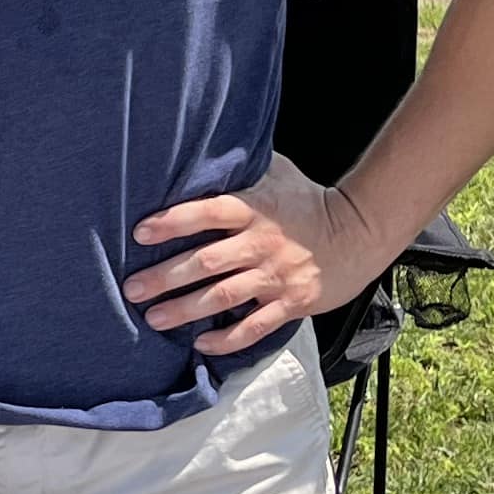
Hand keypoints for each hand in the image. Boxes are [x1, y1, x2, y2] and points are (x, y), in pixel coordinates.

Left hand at [126, 157, 392, 355]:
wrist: (360, 233)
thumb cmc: (310, 202)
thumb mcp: (278, 174)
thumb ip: (243, 168)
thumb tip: (204, 150)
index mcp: (255, 209)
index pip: (208, 212)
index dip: (173, 222)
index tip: (141, 232)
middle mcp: (261, 243)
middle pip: (207, 261)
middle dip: (166, 276)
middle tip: (133, 288)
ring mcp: (276, 276)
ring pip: (224, 296)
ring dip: (186, 309)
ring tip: (154, 318)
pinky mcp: (291, 303)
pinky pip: (255, 325)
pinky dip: (227, 337)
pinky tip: (201, 343)